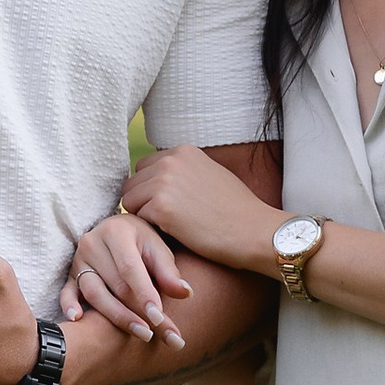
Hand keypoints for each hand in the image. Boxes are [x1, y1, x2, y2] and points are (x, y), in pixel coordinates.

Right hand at [61, 210, 193, 345]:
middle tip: (159, 335)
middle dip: (138, 312)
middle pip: (115, 285)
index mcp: (116, 231)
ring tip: (141, 334)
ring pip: (94, 293)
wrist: (118, 229)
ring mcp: (78, 260)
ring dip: (117, 316)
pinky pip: (66, 292)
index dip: (145, 294)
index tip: (159, 318)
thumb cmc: (142, 240)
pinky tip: (78, 319)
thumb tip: (185, 294)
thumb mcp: (159, 248)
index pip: (130, 269)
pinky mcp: (69, 275)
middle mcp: (92, 243)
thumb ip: (169, 272)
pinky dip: (69, 305)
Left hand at [119, 144, 282, 275]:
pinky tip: (176, 234)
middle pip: (132, 184)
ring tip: (172, 227)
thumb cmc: (237, 210)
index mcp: (182, 151)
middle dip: (143, 202)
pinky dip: (152, 230)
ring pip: (130, 201)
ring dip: (144, 216)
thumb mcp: (209, 174)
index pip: (143, 167)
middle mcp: (170, 161)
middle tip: (167, 220)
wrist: (254, 230)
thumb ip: (183, 171)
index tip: (168, 205)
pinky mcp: (161, 208)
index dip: (150, 189)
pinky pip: (138, 219)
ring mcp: (164, 182)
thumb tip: (157, 179)